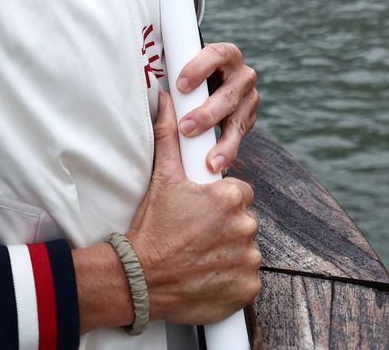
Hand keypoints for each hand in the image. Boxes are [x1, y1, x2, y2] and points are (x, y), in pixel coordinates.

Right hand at [125, 90, 260, 325]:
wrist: (140, 279)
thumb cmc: (152, 229)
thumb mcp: (162, 179)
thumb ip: (168, 135)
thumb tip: (166, 100)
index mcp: (230, 197)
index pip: (239, 194)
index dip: (219, 202)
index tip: (200, 213)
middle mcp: (245, 226)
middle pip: (243, 221)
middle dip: (225, 227)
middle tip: (196, 236)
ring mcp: (248, 259)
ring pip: (246, 249)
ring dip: (230, 252)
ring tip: (200, 256)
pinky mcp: (248, 288)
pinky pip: (248, 279)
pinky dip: (233, 278)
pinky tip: (209, 275)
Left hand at [174, 42, 257, 174]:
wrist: (204, 91)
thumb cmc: (186, 79)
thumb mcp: (181, 74)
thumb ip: (172, 77)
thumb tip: (161, 95)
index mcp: (226, 55)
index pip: (216, 55)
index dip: (199, 69)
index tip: (180, 87)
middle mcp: (242, 75)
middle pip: (229, 93)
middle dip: (207, 113)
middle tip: (186, 128)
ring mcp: (249, 98)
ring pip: (237, 119)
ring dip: (223, 141)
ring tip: (209, 161)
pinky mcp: (249, 119)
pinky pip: (239, 137)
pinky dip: (228, 152)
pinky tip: (217, 166)